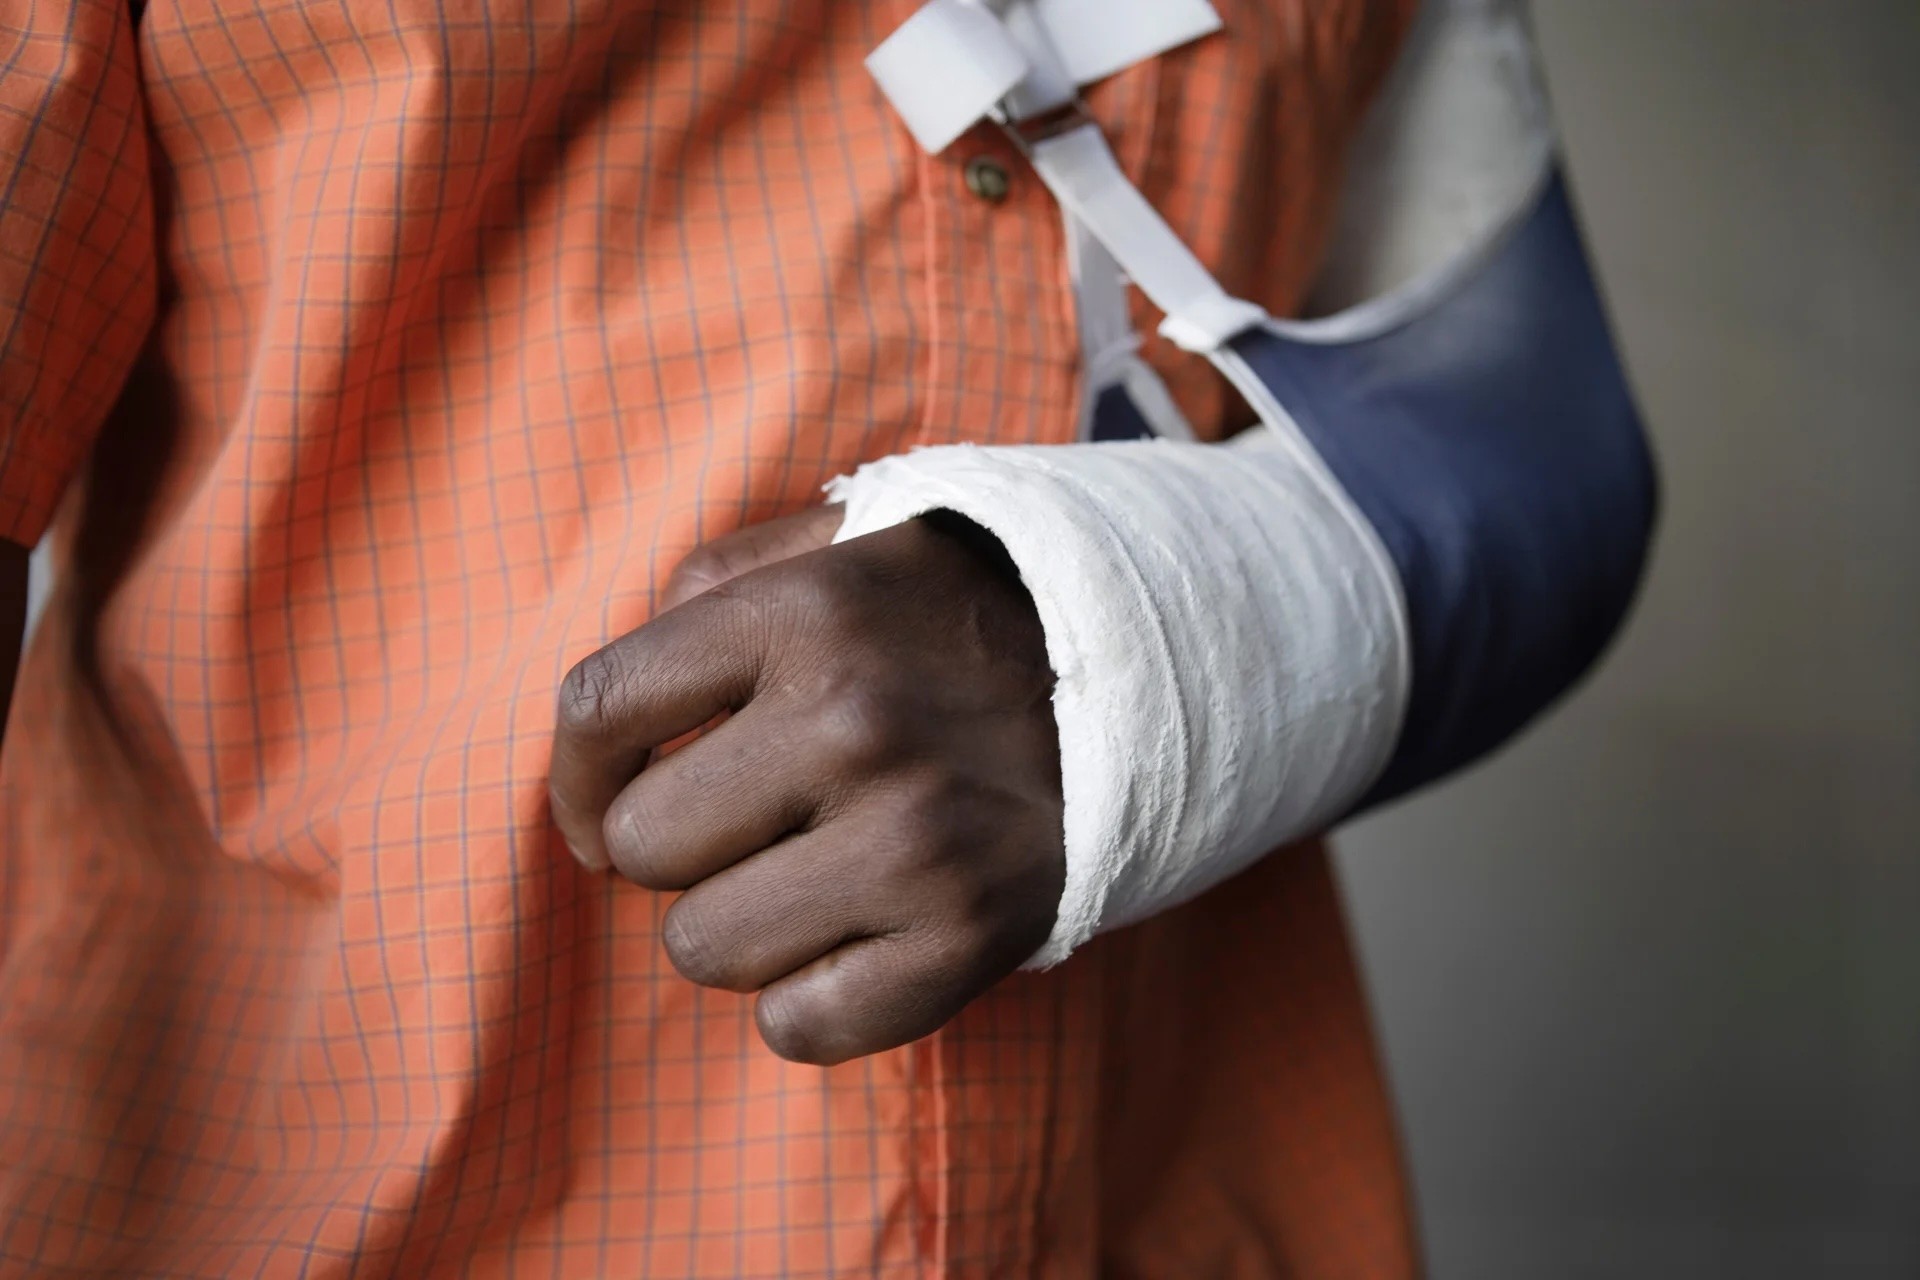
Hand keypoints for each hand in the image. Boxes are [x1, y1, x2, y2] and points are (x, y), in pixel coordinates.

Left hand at [549, 506, 1065, 1064]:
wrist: (1154, 676)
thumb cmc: (961, 620)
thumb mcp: (847, 543)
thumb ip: (716, 581)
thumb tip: (616, 710)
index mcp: (806, 612)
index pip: (598, 710)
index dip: (571, 777)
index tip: (596, 805)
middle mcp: (853, 720)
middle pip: (641, 847)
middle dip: (678, 846)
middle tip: (757, 823)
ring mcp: (915, 838)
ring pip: (703, 948)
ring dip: (744, 923)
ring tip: (820, 872)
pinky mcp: (968, 937)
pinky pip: (798, 1026)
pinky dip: (814, 999)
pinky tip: (865, 935)